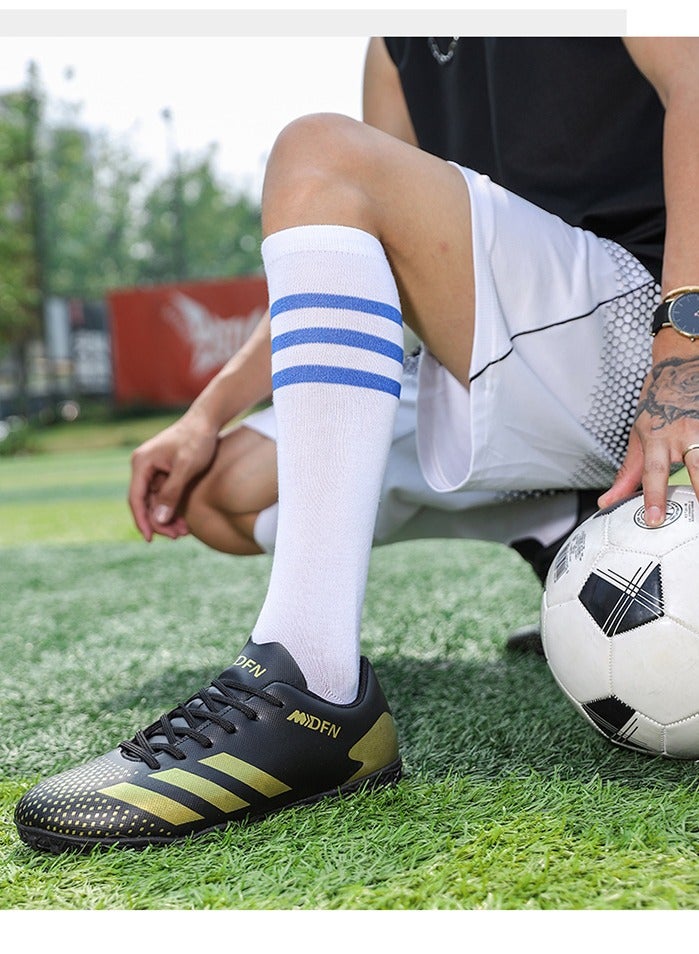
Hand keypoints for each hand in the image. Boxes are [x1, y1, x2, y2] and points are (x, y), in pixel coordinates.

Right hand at [128, 411, 218, 541]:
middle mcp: (143, 466)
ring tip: (184, 532)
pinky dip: (173, 507)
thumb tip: (159, 519)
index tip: (150, 539)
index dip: (142, 521)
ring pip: (155, 501)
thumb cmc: (197, 440)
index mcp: (142, 463)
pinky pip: (164, 495)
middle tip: (178, 536)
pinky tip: (184, 520)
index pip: (136, 499)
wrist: (207, 421)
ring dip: (168, 517)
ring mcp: (153, 469)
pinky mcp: (163, 471)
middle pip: (146, 503)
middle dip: (160, 522)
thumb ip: (172, 493)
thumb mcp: (186, 467)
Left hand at [599, 333, 698, 525]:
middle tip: (696, 517)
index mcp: (658, 438)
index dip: (653, 497)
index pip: (653, 473)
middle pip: (698, 468)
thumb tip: (606, 502)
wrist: (679, 364)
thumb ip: (628, 474)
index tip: (654, 519)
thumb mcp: (638, 437)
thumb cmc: (657, 404)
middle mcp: (684, 433)